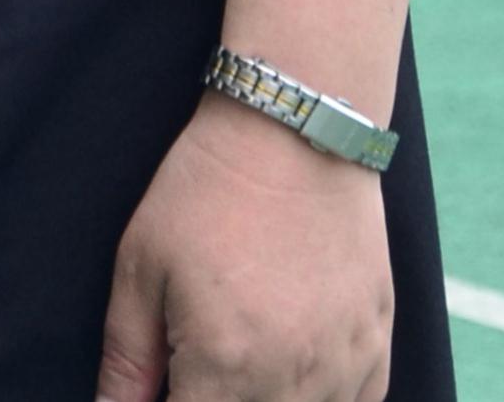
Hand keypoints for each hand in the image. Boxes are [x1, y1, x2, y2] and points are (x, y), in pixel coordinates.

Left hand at [93, 93, 392, 400]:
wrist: (293, 129)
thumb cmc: (207, 191)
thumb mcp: (143, 266)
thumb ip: (127, 361)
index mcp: (226, 368)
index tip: (168, 383)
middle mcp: (294, 383)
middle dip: (215, 399)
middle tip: (200, 358)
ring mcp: (345, 368)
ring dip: (267, 401)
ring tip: (244, 351)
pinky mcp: (377, 347)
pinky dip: (322, 398)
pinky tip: (293, 359)